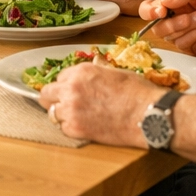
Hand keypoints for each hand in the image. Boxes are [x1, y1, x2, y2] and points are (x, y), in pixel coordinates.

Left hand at [40, 62, 161, 146]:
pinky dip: (71, 129)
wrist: (148, 116)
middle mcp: (71, 89)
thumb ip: (98, 70)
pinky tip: (86, 126)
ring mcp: (71, 110)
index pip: (59, 78)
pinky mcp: (76, 129)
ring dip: (62, 115)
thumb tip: (95, 66)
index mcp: (81, 72)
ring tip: (79, 117)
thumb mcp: (116, 72)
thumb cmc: (138, 93)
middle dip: (53, 99)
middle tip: (64, 105)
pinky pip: (63, 129)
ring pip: (52, 113)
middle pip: (46, 95)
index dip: (65, 85)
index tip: (70, 91)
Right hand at [137, 0, 195, 60]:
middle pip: (150, 17)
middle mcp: (175, 12)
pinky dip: (193, 34)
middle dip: (153, 16)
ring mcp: (180, 29)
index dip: (153, 6)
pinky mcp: (188, 44)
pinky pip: (179, 43)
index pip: (153, 0)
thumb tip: (164, 1)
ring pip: (164, 31)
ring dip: (183, 24)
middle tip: (163, 14)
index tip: (161, 8)